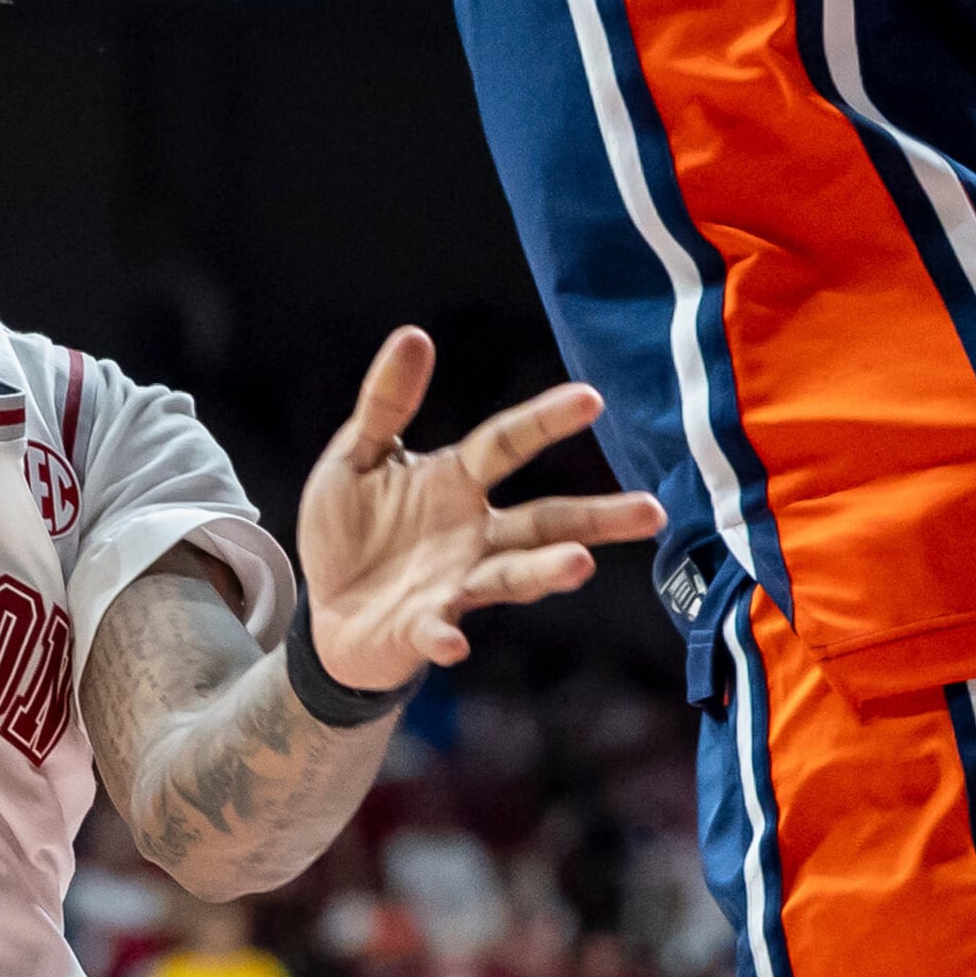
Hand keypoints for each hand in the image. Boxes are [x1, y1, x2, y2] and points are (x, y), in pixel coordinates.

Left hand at [297, 328, 666, 691]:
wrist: (322, 611)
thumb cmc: (349, 530)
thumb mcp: (356, 457)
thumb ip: (385, 404)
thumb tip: (413, 334)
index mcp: (456, 483)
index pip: (507, 444)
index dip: (545, 421)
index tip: (591, 399)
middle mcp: (472, 535)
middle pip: (545, 521)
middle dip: (597, 517)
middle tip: (653, 511)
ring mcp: (454, 585)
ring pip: (512, 577)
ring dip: (545, 572)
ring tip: (582, 564)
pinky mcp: (422, 629)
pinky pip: (437, 632)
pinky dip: (443, 636)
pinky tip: (453, 642)